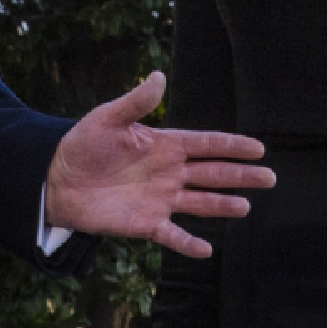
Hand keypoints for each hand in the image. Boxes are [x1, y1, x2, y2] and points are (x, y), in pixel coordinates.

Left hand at [44, 72, 274, 257]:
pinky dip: (189, 244)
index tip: (258, 147)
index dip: (232, 145)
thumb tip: (159, 76)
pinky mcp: (145, 223)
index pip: (206, 144)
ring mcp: (160, 199)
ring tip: (246, 208)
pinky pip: (172, 235)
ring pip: (200, 202)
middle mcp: (169, 172)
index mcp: (164, 145)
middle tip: (270, 178)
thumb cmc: (82, 145)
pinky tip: (206, 250)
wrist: (56, 179)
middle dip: (241, 175)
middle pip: (213, 174)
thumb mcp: (107, 119)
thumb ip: (135, 102)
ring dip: (223, 205)